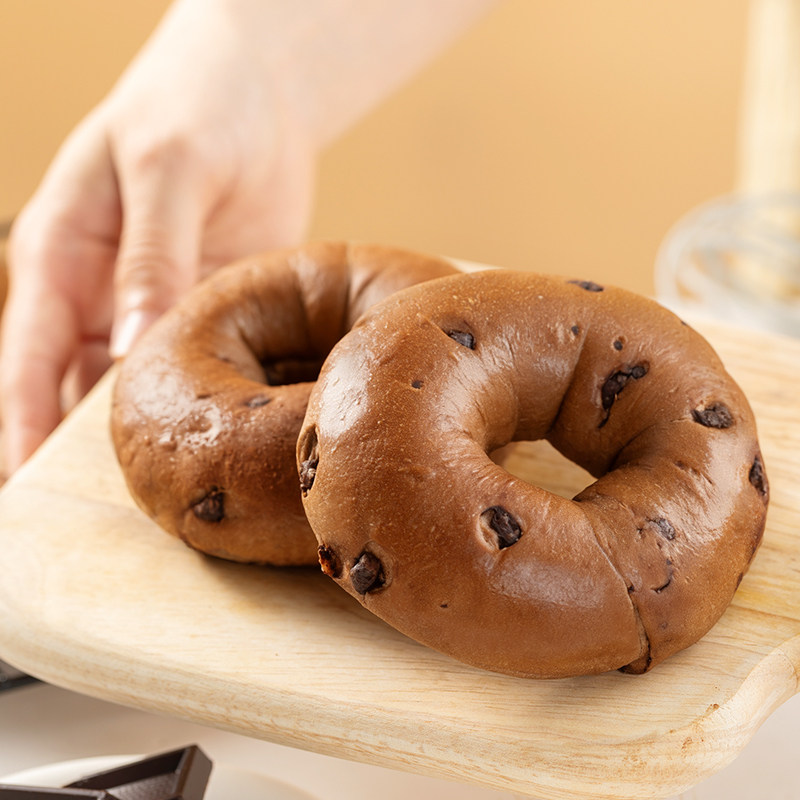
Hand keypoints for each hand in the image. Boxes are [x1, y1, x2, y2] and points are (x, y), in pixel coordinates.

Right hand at [0, 0, 314, 472]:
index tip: (22, 487)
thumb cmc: (194, 107)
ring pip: (136, 388)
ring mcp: (156, 307)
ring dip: (146, 434)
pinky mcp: (210, 310)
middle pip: (76, 387)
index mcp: (63, 256)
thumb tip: (134, 344)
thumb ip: (151, 254)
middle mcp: (102, 293)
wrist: (260, 94)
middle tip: (107, 518)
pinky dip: (204, 403)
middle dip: (83, 449)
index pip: (26, 355)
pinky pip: (198, 368)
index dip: (21, 423)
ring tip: (166, 493)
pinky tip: (218, 438)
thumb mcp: (166, 168)